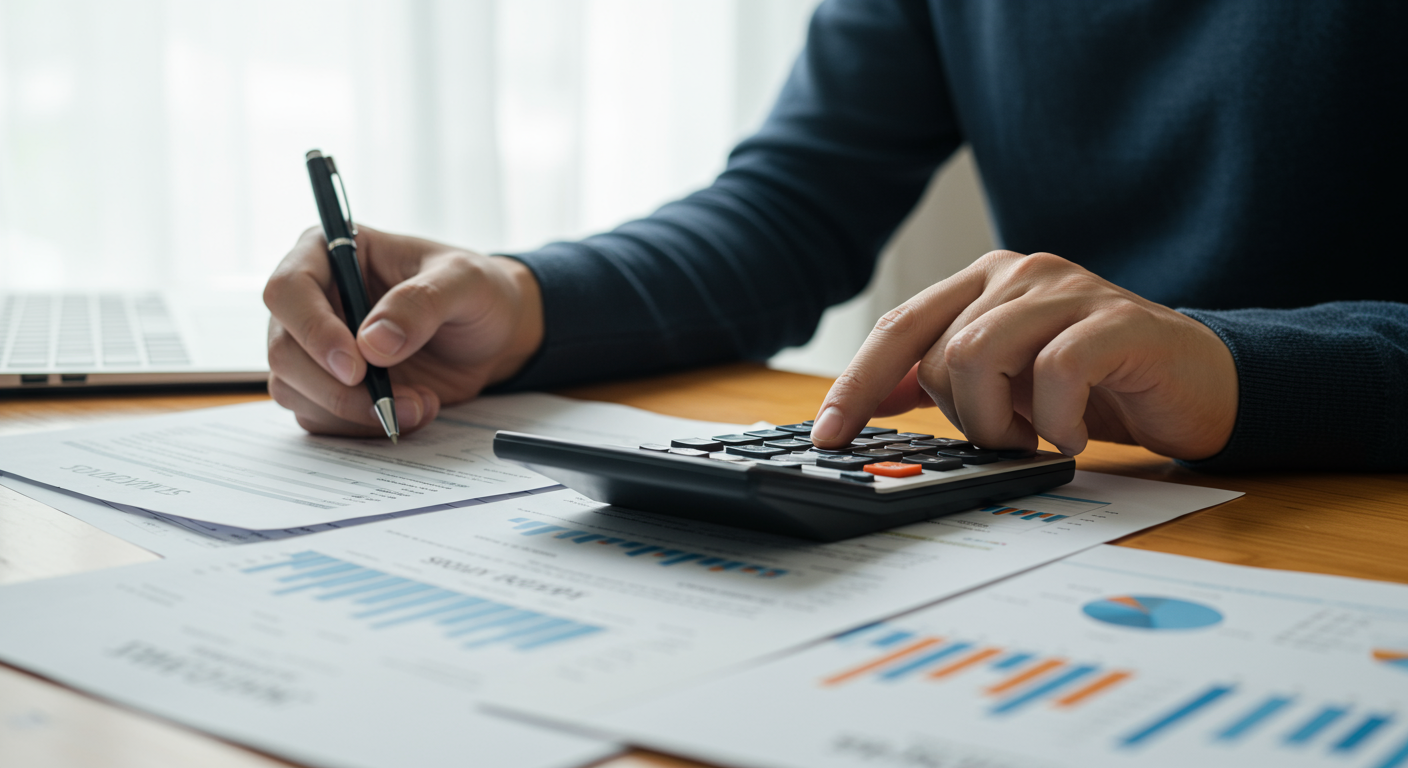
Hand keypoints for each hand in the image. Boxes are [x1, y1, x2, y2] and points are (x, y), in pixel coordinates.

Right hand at [264, 225, 542, 435]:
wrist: (494, 334)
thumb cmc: (476, 291)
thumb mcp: (464, 282)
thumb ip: (421, 303)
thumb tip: (372, 343)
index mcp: (330, 252)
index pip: (288, 290)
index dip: (312, 331)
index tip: (355, 366)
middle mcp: (313, 300)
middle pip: (284, 351)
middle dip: (335, 388)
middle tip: (390, 402)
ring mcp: (316, 347)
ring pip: (296, 391)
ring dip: (354, 413)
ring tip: (418, 405)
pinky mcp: (331, 386)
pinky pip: (321, 418)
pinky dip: (363, 426)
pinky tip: (411, 412)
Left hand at [809, 251, 1237, 460]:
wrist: (1195, 386)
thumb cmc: (1095, 385)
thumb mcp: (1005, 383)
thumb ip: (941, 380)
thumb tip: (867, 400)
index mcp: (985, 283)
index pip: (899, 327)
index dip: (857, 383)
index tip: (829, 434)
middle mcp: (1021, 273)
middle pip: (937, 354)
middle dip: (962, 418)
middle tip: (1008, 437)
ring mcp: (1070, 291)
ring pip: (978, 357)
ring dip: (1000, 422)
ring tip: (1038, 437)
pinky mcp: (1118, 322)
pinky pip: (1053, 373)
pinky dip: (1055, 422)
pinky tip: (1076, 434)